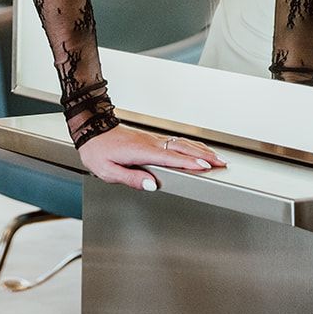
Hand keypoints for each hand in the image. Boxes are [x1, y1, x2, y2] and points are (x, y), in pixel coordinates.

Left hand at [77, 125, 225, 191]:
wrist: (91, 127)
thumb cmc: (98, 150)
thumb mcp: (108, 170)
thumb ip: (131, 178)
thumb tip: (152, 185)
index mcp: (141, 151)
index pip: (170, 158)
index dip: (189, 163)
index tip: (206, 167)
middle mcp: (149, 143)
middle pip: (182, 148)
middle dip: (203, 155)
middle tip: (221, 163)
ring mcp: (151, 139)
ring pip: (181, 143)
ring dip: (200, 149)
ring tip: (216, 157)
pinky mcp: (150, 139)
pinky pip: (175, 141)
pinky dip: (190, 145)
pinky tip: (196, 148)